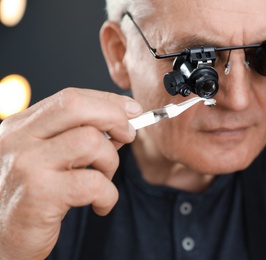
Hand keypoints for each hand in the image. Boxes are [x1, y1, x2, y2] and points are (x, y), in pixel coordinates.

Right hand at [0, 88, 141, 258]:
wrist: (0, 241)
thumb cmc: (31, 197)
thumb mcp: (48, 159)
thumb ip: (76, 138)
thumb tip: (122, 123)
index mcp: (21, 126)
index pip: (70, 98)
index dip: (108, 101)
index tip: (132, 110)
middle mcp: (18, 139)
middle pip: (76, 106)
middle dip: (115, 116)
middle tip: (129, 135)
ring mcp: (27, 165)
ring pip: (91, 142)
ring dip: (110, 162)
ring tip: (103, 180)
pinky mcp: (39, 195)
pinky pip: (94, 183)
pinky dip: (109, 195)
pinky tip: (100, 205)